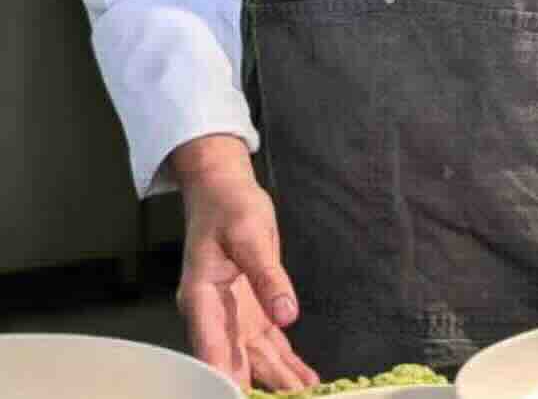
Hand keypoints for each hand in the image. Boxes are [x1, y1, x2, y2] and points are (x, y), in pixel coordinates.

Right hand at [171, 136, 318, 391]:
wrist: (223, 192)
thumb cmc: (229, 207)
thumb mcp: (250, 233)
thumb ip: (268, 276)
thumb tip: (286, 314)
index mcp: (201, 297)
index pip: (211, 346)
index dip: (224, 375)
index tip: (240, 394)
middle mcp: (213, 316)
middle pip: (236, 361)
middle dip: (257, 388)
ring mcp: (232, 317)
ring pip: (256, 358)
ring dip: (278, 381)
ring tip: (302, 396)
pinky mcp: (251, 312)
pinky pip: (268, 345)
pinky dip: (286, 363)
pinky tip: (302, 380)